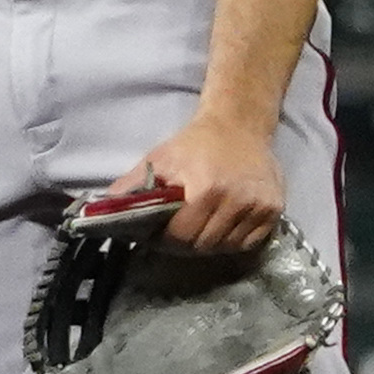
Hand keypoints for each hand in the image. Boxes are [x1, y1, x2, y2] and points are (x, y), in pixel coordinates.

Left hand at [118, 114, 284, 258]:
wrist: (239, 125)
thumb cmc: (194, 144)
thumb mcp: (159, 159)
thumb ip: (131, 187)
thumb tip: (98, 211)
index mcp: (206, 188)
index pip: (181, 236)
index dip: (164, 240)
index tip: (158, 234)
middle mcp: (236, 200)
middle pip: (203, 245)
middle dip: (184, 244)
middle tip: (177, 234)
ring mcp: (258, 206)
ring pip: (226, 248)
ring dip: (208, 244)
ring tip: (199, 227)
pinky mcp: (274, 210)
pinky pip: (248, 243)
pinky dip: (232, 241)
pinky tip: (221, 225)